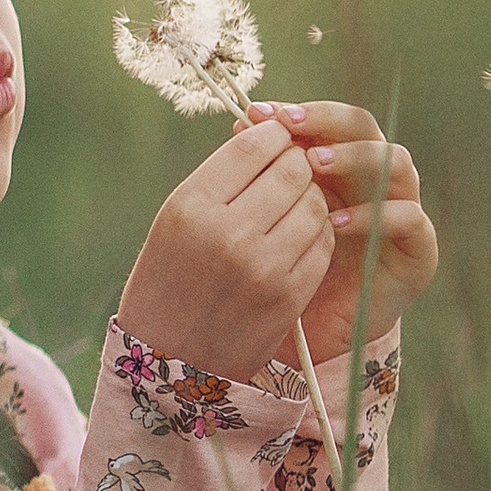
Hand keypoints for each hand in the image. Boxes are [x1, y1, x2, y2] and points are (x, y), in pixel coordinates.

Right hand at [119, 116, 335, 384]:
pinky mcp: (290, 294)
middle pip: (293, 170)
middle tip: (289, 170)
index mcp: (190, 206)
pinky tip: (297, 238)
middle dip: (297, 164)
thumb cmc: (168, 279)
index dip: (273, 134)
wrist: (170, 360)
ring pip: (315, 204)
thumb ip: (220, 177)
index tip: (275, 137)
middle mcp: (227, 233)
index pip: (254, 145)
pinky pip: (322, 242)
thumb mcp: (175, 220)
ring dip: (311, 199)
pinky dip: (317, 232)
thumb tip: (267, 130)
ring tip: (290, 208)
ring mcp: (263, 266)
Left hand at [247, 100, 435, 365]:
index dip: (297, 112)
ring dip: (355, 157)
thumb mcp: (268, 216)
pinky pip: (410, 219)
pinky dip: (376, 215)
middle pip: (365, 127)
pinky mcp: (419, 250)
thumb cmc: (284, 267)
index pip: (328, 120)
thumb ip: (265, 174)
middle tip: (290, 126)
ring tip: (312, 165)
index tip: (259, 112)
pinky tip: (335, 222)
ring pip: (396, 162)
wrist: (313, 330)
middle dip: (327, 121)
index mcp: (340, 164)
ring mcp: (403, 209)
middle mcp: (375, 179)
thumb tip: (242, 124)